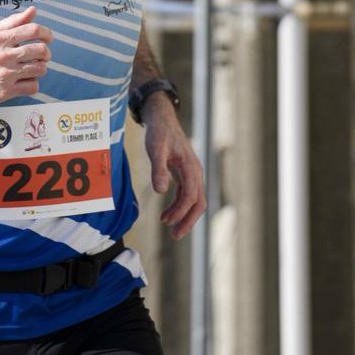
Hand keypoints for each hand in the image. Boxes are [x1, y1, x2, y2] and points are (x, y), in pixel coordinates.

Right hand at [0, 6, 52, 110]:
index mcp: (0, 38)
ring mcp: (6, 74)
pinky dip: (32, 84)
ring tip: (32, 67)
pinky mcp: (7, 91)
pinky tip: (25, 80)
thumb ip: (13, 21)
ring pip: (40, 69)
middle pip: (41, 50)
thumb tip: (33, 10)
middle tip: (42, 55)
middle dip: (46, 53)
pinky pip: (33, 86)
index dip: (46, 33)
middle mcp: (3, 55)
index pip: (33, 30)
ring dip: (40, 68)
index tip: (48, 38)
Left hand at [143, 94, 205, 239]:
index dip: (182, 212)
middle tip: (175, 234)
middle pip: (198, 201)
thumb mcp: (155, 150)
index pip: (191, 195)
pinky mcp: (184, 173)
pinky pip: (186, 194)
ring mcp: (191, 173)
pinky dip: (178, 205)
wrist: (162, 119)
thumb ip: (158, 170)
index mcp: (190, 166)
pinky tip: (166, 213)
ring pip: (193, 199)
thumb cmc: (159, 133)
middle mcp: (194, 171)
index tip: (169, 224)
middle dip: (188, 220)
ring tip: (166, 223)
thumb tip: (161, 191)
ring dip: (182, 214)